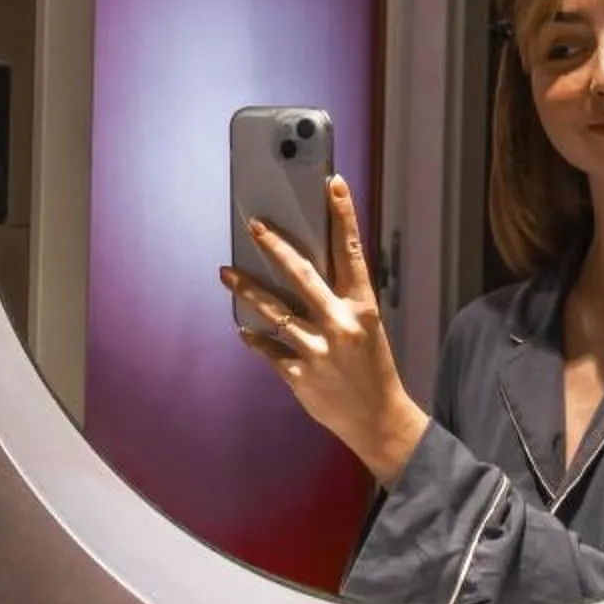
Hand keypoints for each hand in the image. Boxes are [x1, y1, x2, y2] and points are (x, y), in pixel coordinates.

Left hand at [218, 174, 429, 485]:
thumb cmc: (372, 366)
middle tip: (254, 224)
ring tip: (225, 272)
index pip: (351, 252)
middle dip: (275, 246)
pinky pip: (268, 349)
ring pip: (274, 311)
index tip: (332, 184)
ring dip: (246, 289)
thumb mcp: (368, 326)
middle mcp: (340, 325)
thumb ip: (341, 298)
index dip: (343, 215)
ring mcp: (317, 352)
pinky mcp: (299, 376)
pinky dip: (255, 338)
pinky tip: (244, 329)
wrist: (377, 419)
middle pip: (302, 275)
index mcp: (363, 308)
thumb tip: (308, 267)